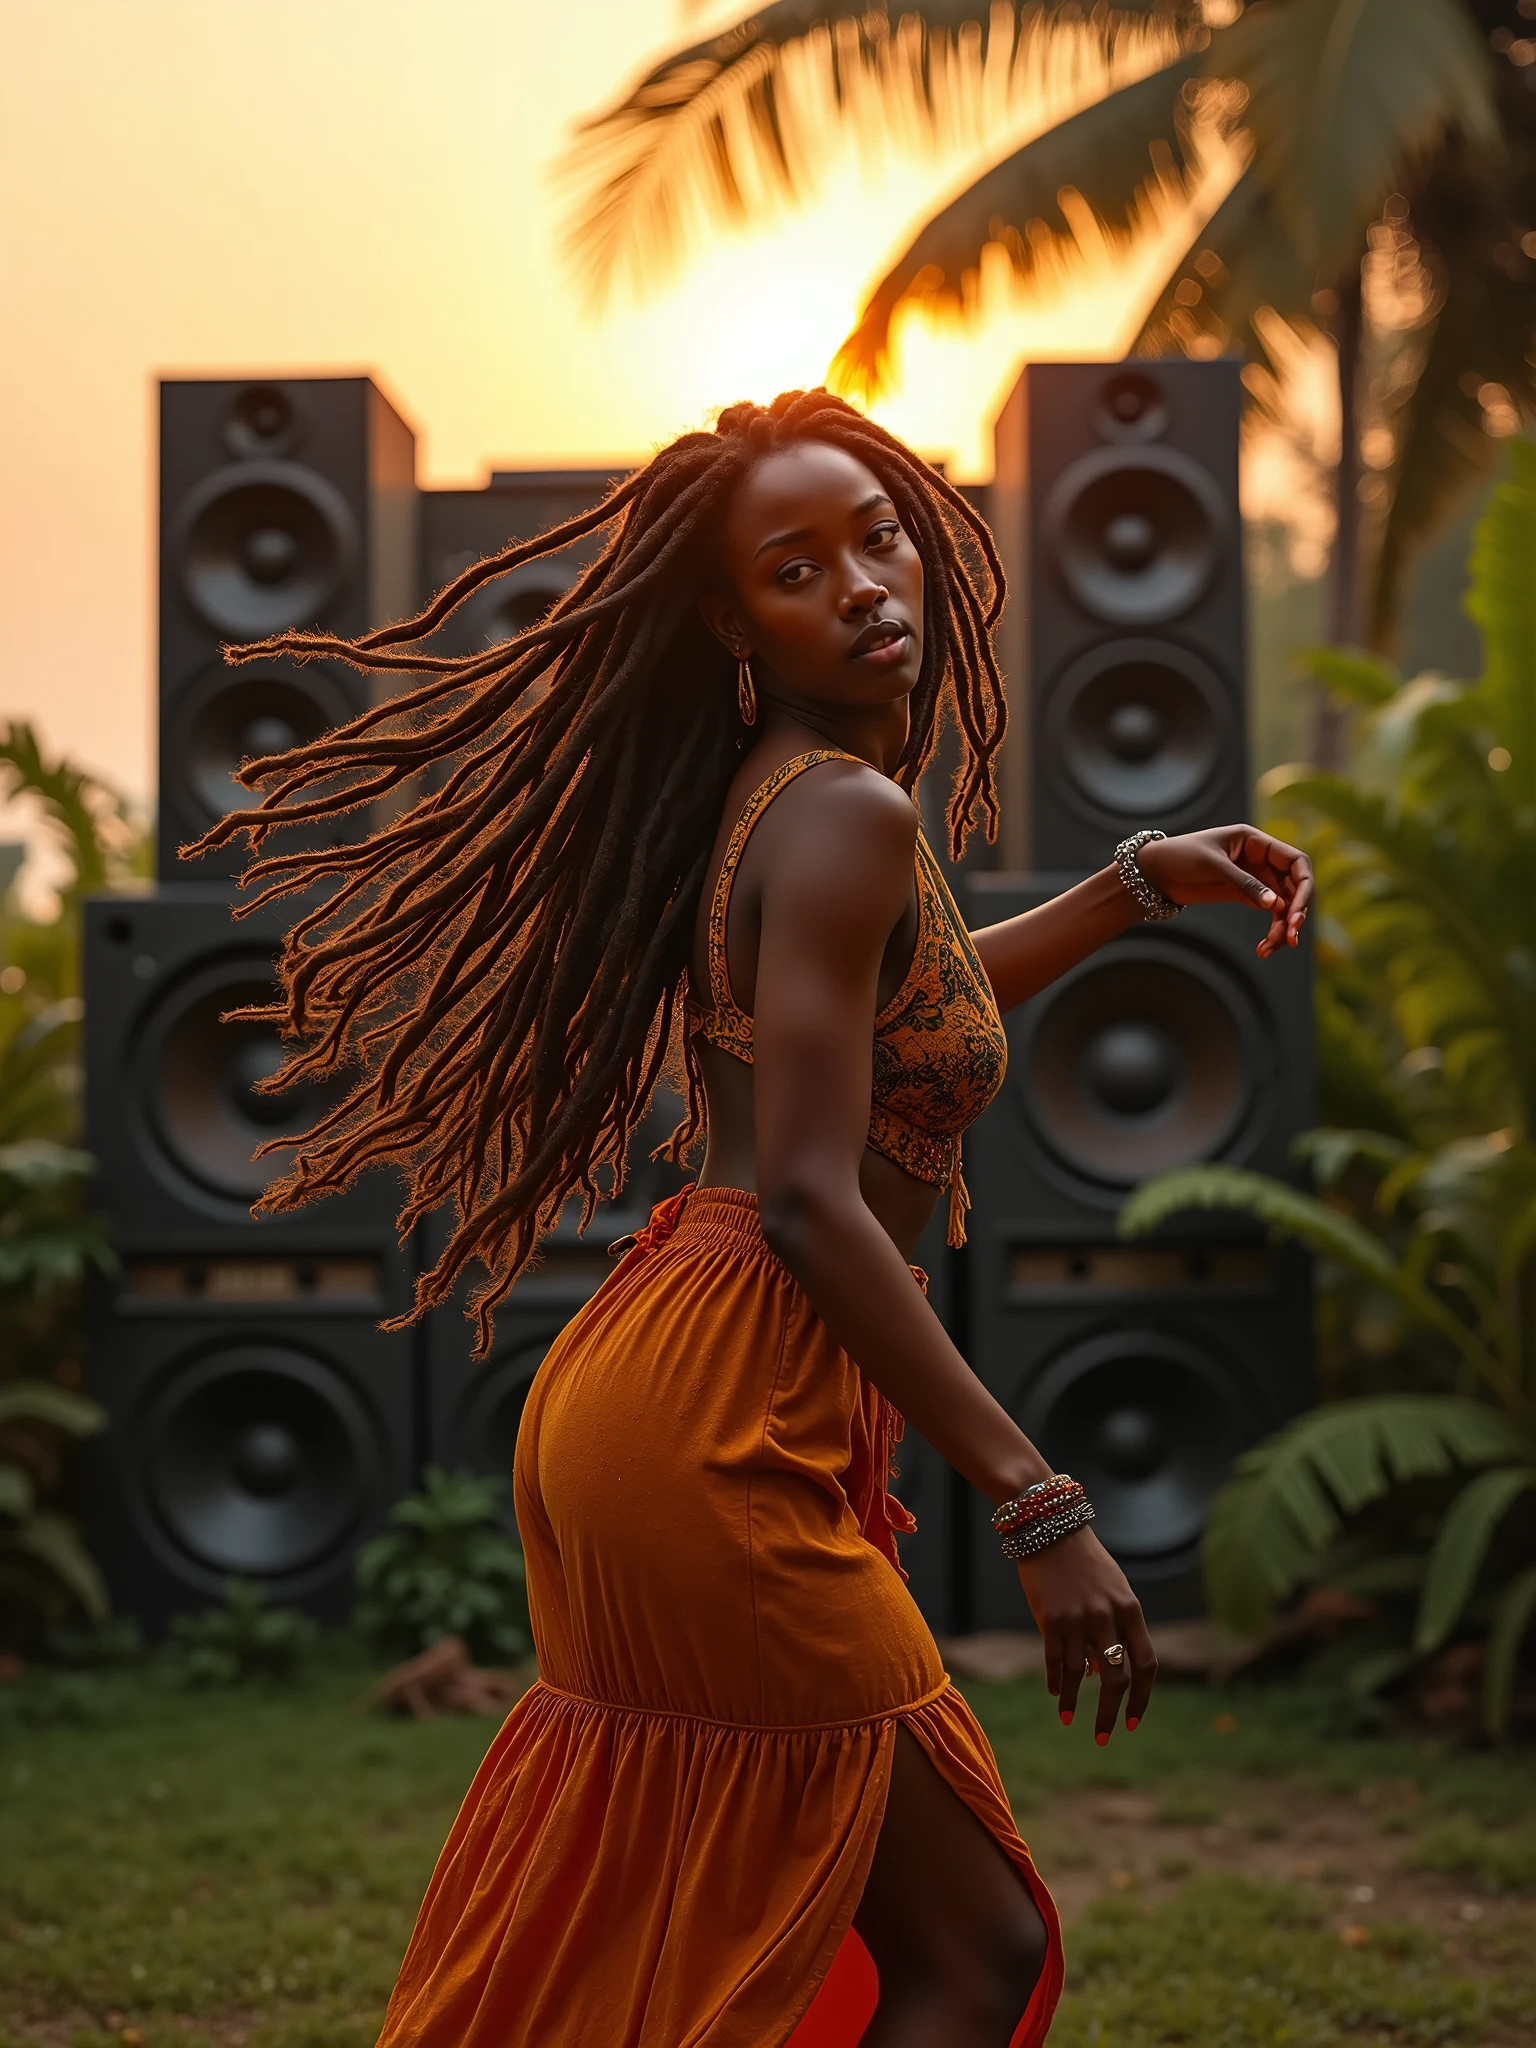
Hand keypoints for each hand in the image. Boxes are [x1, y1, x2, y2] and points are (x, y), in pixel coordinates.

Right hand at [1014, 1527, 1156, 1742]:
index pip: (1146, 1664)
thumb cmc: (1085, 1562)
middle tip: (1104, 1737)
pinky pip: (1055, 1661)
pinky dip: (1056, 1682)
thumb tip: (1097, 1675)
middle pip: (1116, 1678)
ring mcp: (1078, 1618)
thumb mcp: (1111, 1590)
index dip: (1142, 1697)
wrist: (1051, 1529)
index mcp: (1130, 1609)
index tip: (1133, 1721)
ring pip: (1080, 1674)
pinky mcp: (1051, 1618)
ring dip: (1075, 1701)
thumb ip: (1114, 1629)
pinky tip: (1056, 1695)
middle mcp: (1107, 1617)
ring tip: (1070, 1718)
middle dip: (1110, 1713)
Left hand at [1135, 825, 1312, 958]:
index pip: (1296, 862)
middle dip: (1296, 912)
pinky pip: (1270, 914)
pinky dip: (1271, 931)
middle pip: (1295, 887)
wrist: (1154, 873)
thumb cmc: (1180, 857)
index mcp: (1256, 842)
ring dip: (1283, 927)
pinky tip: (1264, 948)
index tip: (1295, 913)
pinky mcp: (1246, 896)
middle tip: (1290, 937)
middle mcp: (1261, 859)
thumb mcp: (1213, 866)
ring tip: (1270, 948)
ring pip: (1284, 905)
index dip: (1304, 886)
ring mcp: (1256, 878)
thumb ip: (1245, 883)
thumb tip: (1275, 905)